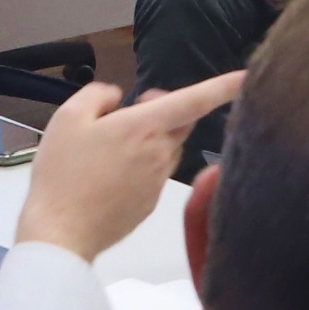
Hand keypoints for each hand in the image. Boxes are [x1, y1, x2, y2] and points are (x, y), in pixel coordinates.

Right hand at [14, 73, 245, 260]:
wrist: (60, 231)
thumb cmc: (62, 173)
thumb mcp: (67, 117)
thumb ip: (98, 94)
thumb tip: (117, 97)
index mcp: (145, 127)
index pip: (194, 100)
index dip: (224, 86)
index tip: (248, 77)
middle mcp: (160, 153)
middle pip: (180, 122)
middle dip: (164, 110)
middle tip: (131, 108)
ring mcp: (158, 181)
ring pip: (168, 148)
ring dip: (151, 139)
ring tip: (111, 146)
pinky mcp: (151, 203)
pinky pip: (155, 173)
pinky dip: (142, 165)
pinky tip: (109, 174)